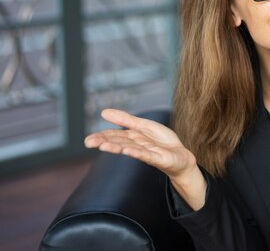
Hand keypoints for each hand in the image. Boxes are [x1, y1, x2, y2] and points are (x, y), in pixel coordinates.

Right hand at [84, 109, 206, 209]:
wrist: (181, 155)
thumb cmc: (162, 142)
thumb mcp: (144, 125)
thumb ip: (126, 119)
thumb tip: (104, 112)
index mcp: (133, 137)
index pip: (115, 135)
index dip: (102, 136)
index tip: (88, 139)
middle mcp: (137, 145)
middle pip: (119, 143)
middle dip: (104, 142)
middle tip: (88, 143)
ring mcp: (147, 153)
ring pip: (129, 149)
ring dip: (116, 147)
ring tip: (103, 146)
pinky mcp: (157, 158)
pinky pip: (146, 155)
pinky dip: (137, 152)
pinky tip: (128, 150)